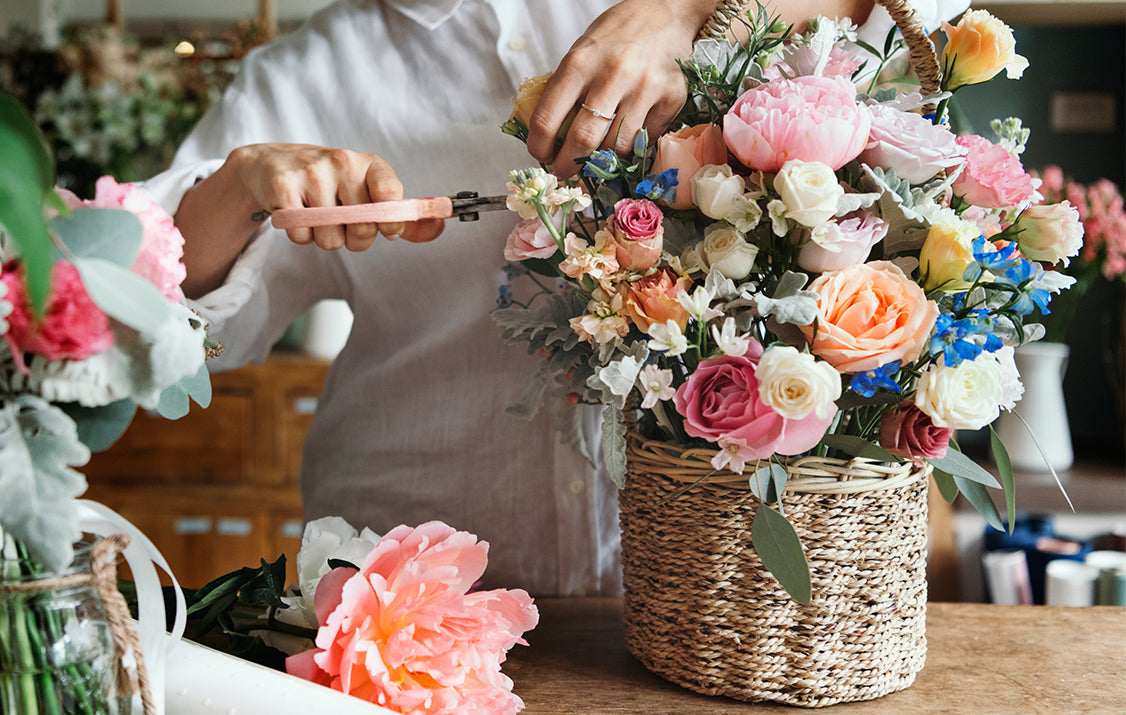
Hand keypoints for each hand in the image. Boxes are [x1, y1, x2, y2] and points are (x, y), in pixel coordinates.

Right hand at [229, 143, 445, 249]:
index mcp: (369, 164)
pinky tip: (298, 214)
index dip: (391, 221)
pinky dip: (301, 236)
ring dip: (325, 238)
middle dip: (355, 238)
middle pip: (363, 229)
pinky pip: (302, 236)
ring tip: (317, 215)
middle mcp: (342, 162)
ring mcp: (311, 173)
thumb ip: (404, 216)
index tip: (385, 227)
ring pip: (331, 239)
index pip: (391, 195)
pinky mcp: (283, 187)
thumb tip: (440, 227)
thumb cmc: (332, 182)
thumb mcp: (368, 189)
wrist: (272, 162)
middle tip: (342, 222)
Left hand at [525, 0, 715, 178]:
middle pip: (583, 141)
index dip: (539, 147)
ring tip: (594, 157)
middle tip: (563, 170)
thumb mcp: (581, 53)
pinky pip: (644, 140)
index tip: (540, 155)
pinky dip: (631, 146)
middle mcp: (613, 75)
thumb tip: (547, 136)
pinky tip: (624, 136)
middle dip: (567, 165)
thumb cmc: (617, 36)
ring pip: (617, 148)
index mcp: (580, 62)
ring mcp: (646, 88)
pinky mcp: (672, 99)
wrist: (667, 13)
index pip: (547, 118)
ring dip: (601, 160)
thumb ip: (564, 90)